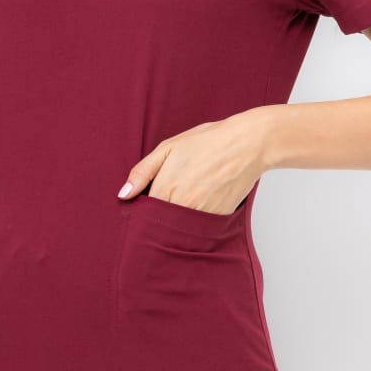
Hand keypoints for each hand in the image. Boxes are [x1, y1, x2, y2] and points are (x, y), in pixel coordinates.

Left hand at [117, 108, 270, 213]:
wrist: (247, 144)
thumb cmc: (207, 142)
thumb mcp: (168, 148)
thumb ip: (142, 172)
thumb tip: (124, 194)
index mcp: (165, 189)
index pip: (142, 213)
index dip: (141, 210)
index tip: (145, 204)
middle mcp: (182, 207)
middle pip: (159, 224)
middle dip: (157, 218)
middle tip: (168, 198)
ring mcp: (200, 216)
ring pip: (178, 228)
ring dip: (176, 221)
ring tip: (186, 196)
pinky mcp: (217, 219)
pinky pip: (198, 227)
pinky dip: (195, 220)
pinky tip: (201, 199)